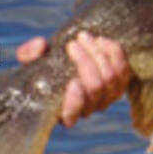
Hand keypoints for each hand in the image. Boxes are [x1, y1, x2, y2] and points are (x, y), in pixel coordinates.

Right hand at [16, 32, 132, 126]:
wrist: (68, 56)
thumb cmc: (44, 64)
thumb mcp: (31, 59)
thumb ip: (28, 54)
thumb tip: (39, 45)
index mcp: (61, 110)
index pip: (71, 116)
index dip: (75, 103)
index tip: (72, 82)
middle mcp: (87, 108)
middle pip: (95, 89)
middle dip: (86, 63)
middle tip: (73, 43)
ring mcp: (105, 97)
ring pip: (111, 79)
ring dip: (98, 54)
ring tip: (84, 37)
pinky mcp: (119, 84)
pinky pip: (124, 71)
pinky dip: (114, 54)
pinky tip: (101, 40)